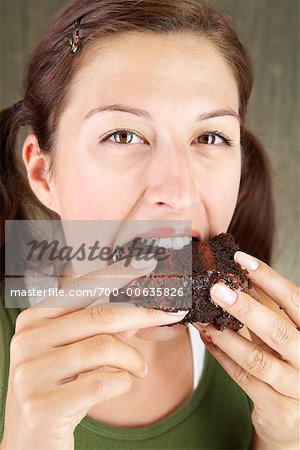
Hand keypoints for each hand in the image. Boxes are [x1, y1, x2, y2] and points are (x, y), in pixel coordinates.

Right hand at [1, 257, 187, 449]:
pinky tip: (122, 385)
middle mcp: (27, 339)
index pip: (82, 288)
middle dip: (144, 315)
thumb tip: (141, 312)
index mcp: (34, 319)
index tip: (147, 264)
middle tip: (170, 316)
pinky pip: (103, 383)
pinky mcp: (41, 405)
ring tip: (140, 369)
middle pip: (100, 316)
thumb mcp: (77, 354)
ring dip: (133, 359)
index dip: (117, 274)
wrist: (31, 444)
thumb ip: (102, 330)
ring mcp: (30, 372)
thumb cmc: (59, 390)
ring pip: (105, 347)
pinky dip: (123, 382)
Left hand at [194, 251, 299, 449]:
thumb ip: (269, 307)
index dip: (269, 278)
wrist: (298, 417)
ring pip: (256, 359)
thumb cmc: (291, 365)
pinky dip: (222, 357)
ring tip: (203, 318)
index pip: (295, 301)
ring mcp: (296, 387)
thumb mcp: (286, 333)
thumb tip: (241, 274)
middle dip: (245, 308)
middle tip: (217, 289)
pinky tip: (208, 340)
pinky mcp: (278, 408)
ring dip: (225, 335)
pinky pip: (244, 379)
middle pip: (278, 331)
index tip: (241, 260)